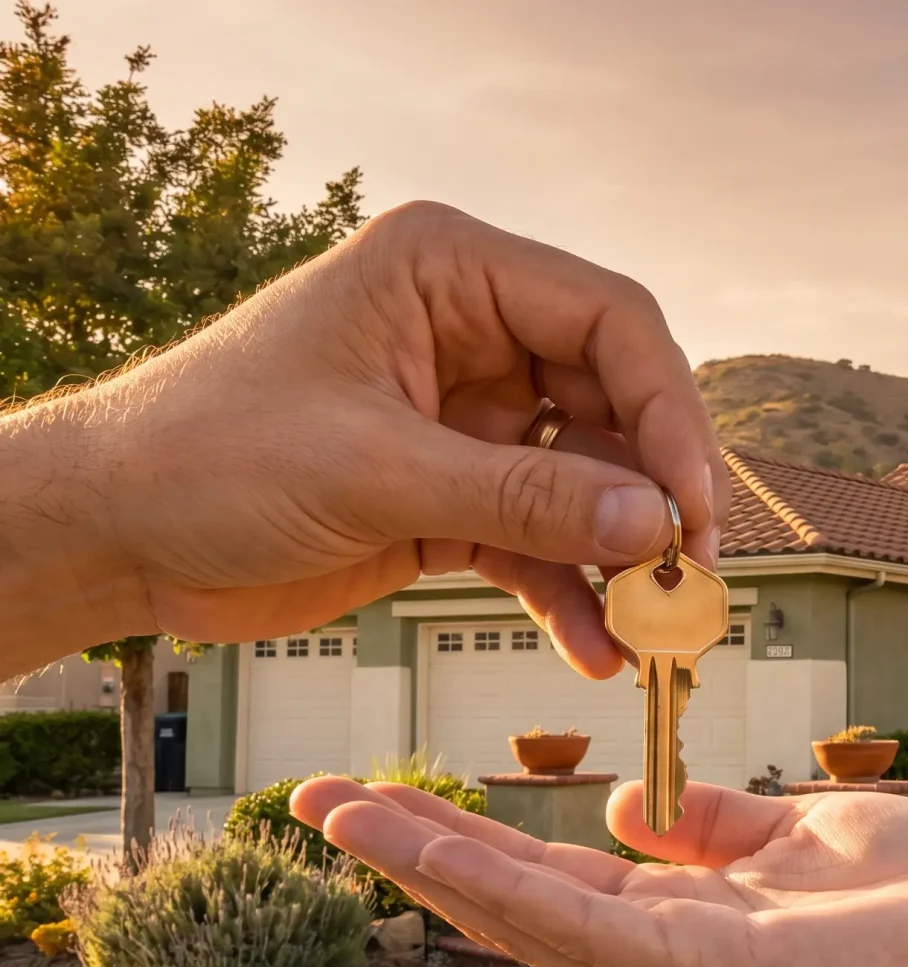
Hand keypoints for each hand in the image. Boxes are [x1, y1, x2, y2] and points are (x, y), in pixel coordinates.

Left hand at [0, 201, 724, 678]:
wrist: (114, 534)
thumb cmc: (206, 455)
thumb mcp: (374, 471)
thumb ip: (522, 497)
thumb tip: (651, 524)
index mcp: (451, 274)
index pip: (608, 321)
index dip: (667, 410)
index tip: (690, 503)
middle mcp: (475, 334)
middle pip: (616, 402)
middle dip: (655, 493)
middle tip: (690, 576)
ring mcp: (471, 418)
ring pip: (589, 480)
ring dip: (621, 556)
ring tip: (655, 628)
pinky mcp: (455, 496)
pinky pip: (542, 540)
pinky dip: (571, 594)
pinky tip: (596, 649)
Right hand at [289, 776, 907, 966]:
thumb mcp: (796, 834)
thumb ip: (713, 826)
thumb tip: (630, 804)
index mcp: (686, 913)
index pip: (554, 872)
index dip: (468, 834)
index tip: (392, 789)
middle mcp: (661, 951)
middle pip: (512, 896)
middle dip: (416, 848)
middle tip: (317, 799)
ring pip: (518, 914)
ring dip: (424, 861)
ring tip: (335, 810)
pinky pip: (573, 927)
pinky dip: (490, 886)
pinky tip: (423, 849)